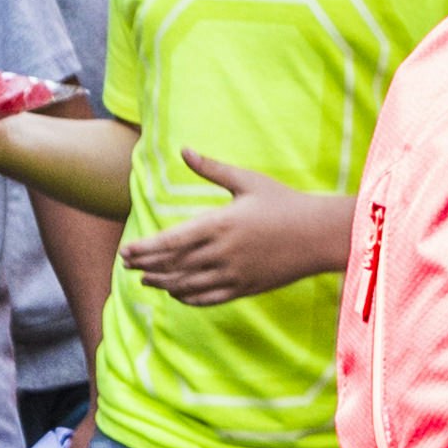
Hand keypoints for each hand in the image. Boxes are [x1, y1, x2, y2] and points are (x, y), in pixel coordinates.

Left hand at [121, 157, 349, 305]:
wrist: (321, 233)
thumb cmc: (286, 202)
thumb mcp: (249, 181)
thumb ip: (212, 169)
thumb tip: (184, 150)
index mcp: (220, 224)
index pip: (170, 241)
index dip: (144, 249)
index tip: (125, 251)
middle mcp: (223, 252)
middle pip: (173, 265)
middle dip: (146, 265)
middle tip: (127, 265)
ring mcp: (234, 273)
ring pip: (187, 285)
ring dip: (163, 283)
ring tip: (146, 280)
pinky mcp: (245, 288)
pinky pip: (208, 298)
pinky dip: (188, 298)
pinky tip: (177, 293)